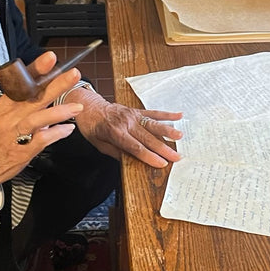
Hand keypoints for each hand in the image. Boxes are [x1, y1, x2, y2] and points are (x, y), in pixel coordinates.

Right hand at [0, 52, 84, 193]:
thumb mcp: (4, 114)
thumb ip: (25, 103)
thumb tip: (47, 91)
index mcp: (6, 104)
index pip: (22, 81)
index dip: (37, 69)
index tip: (50, 58)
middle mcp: (11, 116)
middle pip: (34, 96)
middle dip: (55, 84)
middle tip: (73, 74)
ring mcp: (16, 133)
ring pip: (38, 118)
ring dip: (59, 111)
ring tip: (77, 107)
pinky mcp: (23, 150)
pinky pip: (42, 139)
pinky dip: (56, 133)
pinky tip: (68, 129)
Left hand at [68, 88, 182, 167]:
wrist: (89, 106)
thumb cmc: (92, 128)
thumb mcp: (99, 144)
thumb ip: (116, 152)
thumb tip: (133, 162)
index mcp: (115, 133)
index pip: (135, 147)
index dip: (150, 156)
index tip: (162, 163)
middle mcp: (126, 122)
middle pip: (147, 138)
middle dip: (163, 148)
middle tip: (177, 157)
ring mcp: (132, 115)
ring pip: (153, 124)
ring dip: (168, 131)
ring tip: (180, 136)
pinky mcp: (136, 111)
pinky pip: (153, 113)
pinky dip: (166, 115)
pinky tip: (178, 116)